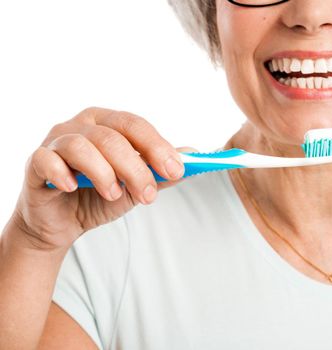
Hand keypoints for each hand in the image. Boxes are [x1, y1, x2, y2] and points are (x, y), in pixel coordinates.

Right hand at [11, 106, 187, 251]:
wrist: (62, 223)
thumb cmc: (98, 196)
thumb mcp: (135, 187)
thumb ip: (160, 173)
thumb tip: (192, 158)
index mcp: (108, 123)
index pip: (135, 125)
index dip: (157, 147)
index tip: (176, 169)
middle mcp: (82, 125)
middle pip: (113, 136)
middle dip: (136, 167)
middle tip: (148, 195)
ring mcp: (56, 141)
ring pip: (82, 145)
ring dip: (104, 173)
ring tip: (114, 195)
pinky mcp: (36, 162)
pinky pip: (46, 160)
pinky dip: (62, 173)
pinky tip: (72, 187)